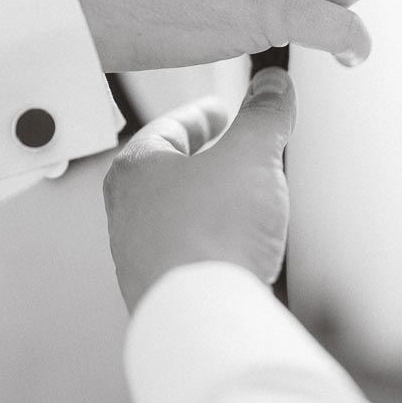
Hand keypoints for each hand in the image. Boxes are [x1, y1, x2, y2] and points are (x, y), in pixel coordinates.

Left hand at [103, 68, 295, 310]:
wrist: (203, 316)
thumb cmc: (211, 235)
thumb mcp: (251, 156)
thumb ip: (264, 115)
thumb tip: (274, 86)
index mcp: (136, 169)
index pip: (169, 127)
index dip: (201, 114)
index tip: (220, 111)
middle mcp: (128, 213)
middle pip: (168, 172)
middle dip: (203, 159)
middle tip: (232, 151)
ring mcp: (140, 256)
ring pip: (176, 215)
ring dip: (208, 202)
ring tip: (241, 199)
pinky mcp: (162, 291)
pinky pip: (187, 254)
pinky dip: (211, 241)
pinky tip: (237, 248)